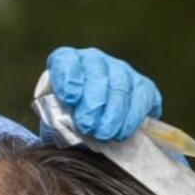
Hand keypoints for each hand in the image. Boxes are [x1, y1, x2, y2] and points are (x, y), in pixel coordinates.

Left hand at [47, 47, 162, 140]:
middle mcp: (94, 60)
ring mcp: (120, 70)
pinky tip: (122, 132)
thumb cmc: (64, 121)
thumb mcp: (52, 119)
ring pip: (121, 86)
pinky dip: (132, 116)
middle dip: (93, 103)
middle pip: (97, 74)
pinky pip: (143, 95)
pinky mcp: (142, 85)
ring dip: (113, 113)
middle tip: (87, 126)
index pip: (66, 61)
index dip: (68, 78)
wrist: (89, 128)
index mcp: (65, 61)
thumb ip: (57, 119)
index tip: (69, 98)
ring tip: (103, 134)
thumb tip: (66, 128)